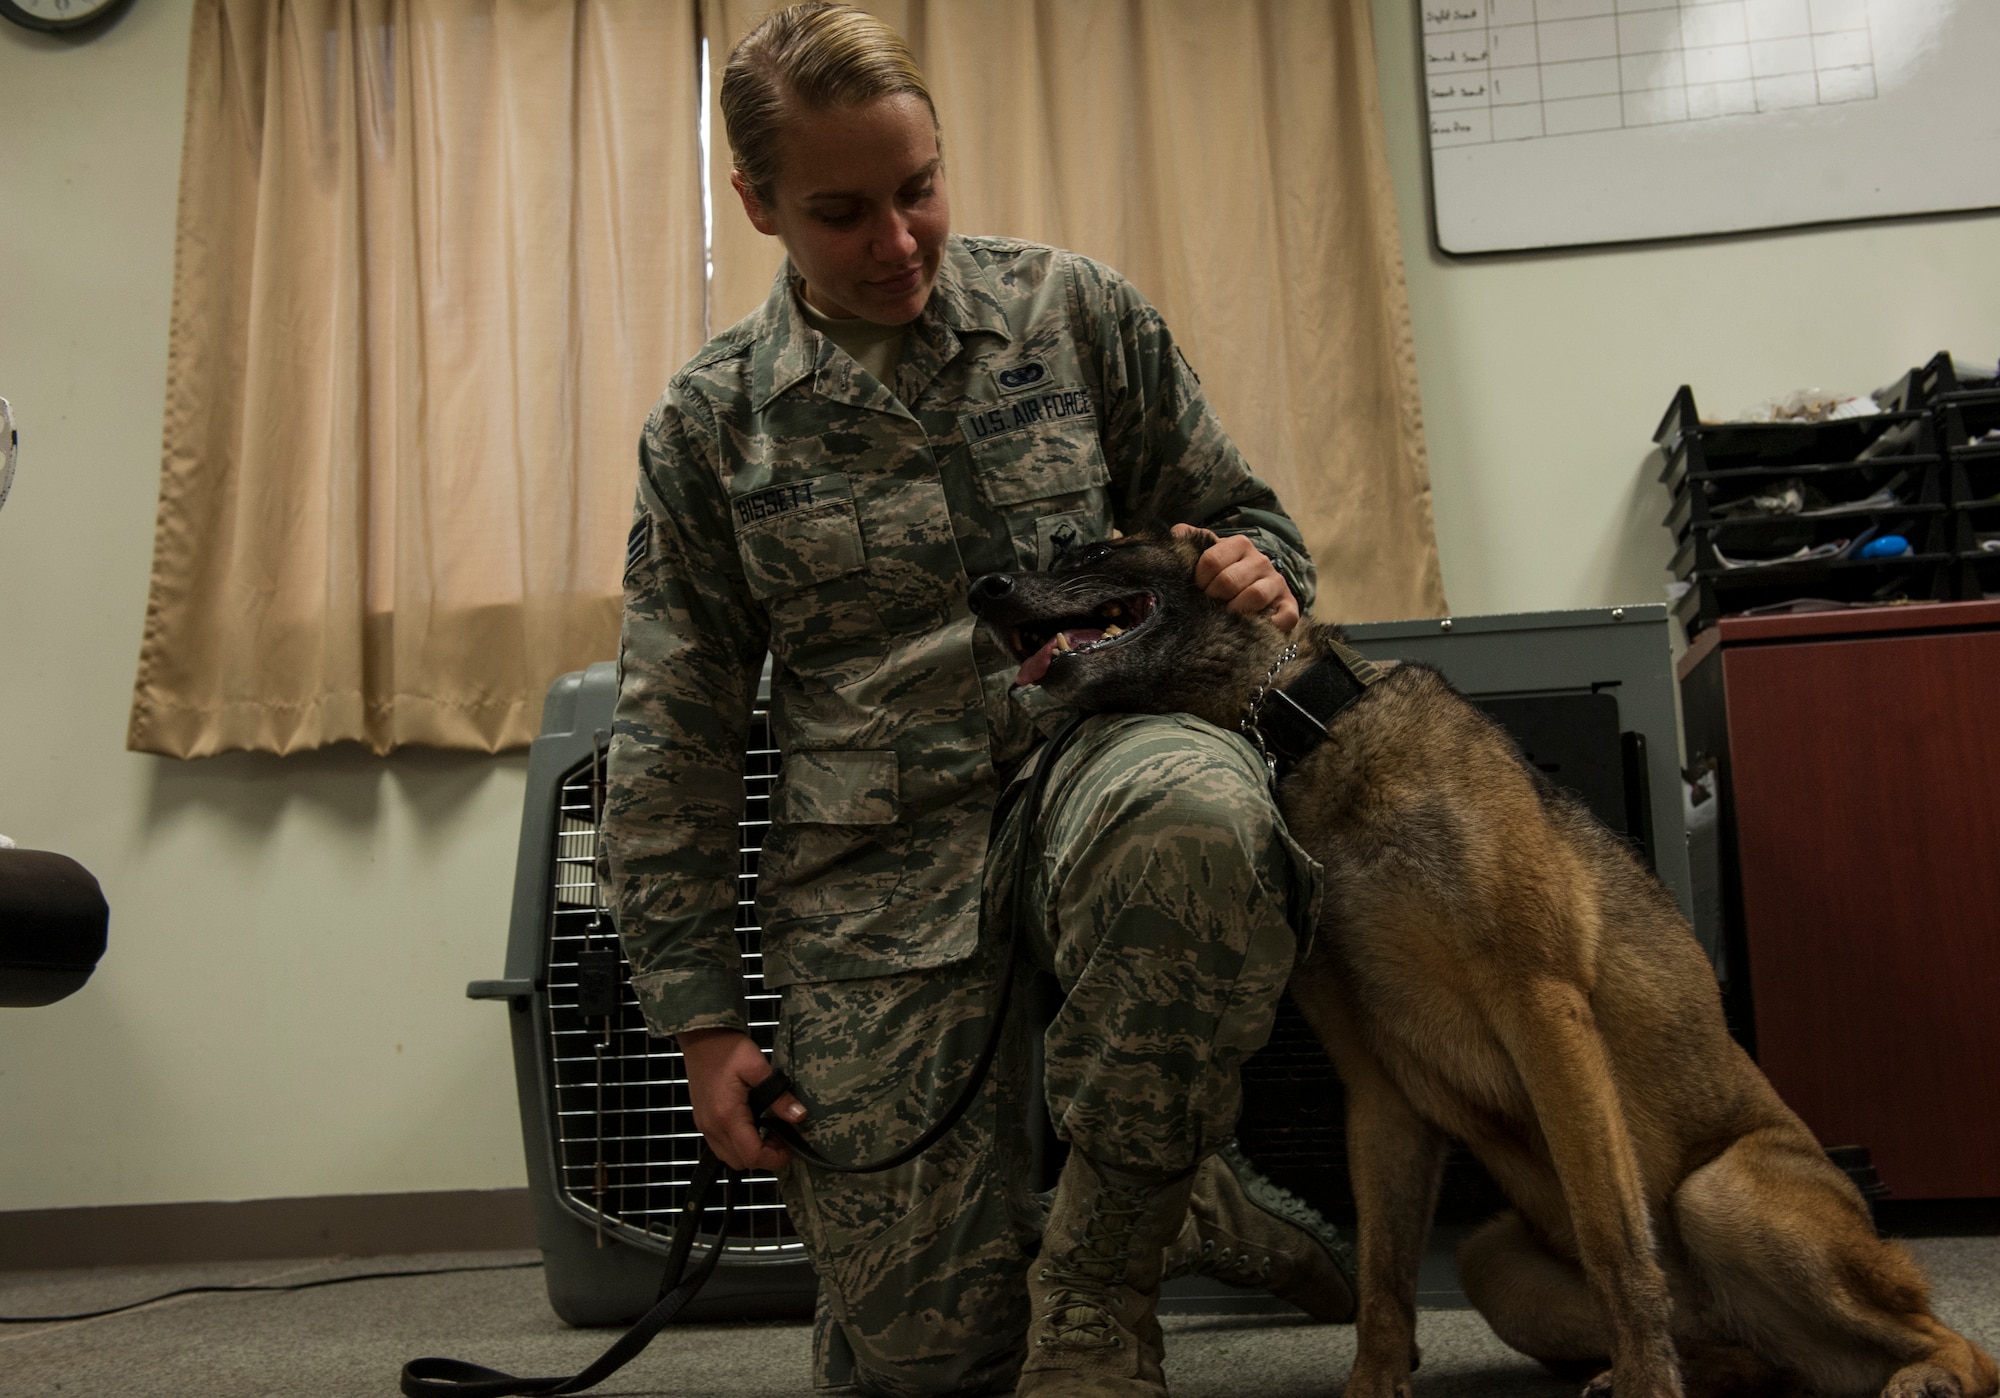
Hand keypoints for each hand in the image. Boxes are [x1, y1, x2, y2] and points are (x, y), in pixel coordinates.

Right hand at [677, 1026, 806, 1170]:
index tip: (790, 1146)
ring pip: (729, 1157)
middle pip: (740, 1162)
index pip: (752, 1155)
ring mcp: (705, 1125)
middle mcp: (712, 1126)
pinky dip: (739, 1144)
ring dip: (751, 1152)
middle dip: (765, 1158)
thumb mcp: (758, 1067)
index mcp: (727, 1115)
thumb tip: (799, 1116)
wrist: (702, 1038)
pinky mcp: (703, 1121)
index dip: (775, 1158)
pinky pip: (721, 1146)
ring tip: (768, 1131)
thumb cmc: (728, 1049)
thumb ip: (778, 1095)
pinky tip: (752, 1125)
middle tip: (782, 1138)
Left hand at [1171, 524, 1300, 631]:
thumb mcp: (1207, 552)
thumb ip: (1190, 541)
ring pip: (1254, 596)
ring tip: (1224, 618)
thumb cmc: (1224, 572)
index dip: (1198, 580)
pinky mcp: (1290, 606)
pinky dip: (1269, 625)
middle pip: (1229, 581)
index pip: (1211, 561)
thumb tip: (1175, 535)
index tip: (1196, 588)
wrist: (1257, 586)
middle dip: (1212, 598)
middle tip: (1207, 606)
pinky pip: (1284, 617)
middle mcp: (1260, 561)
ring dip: (1234, 611)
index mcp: (1239, 544)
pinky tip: (1252, 629)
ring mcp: (1276, 583)